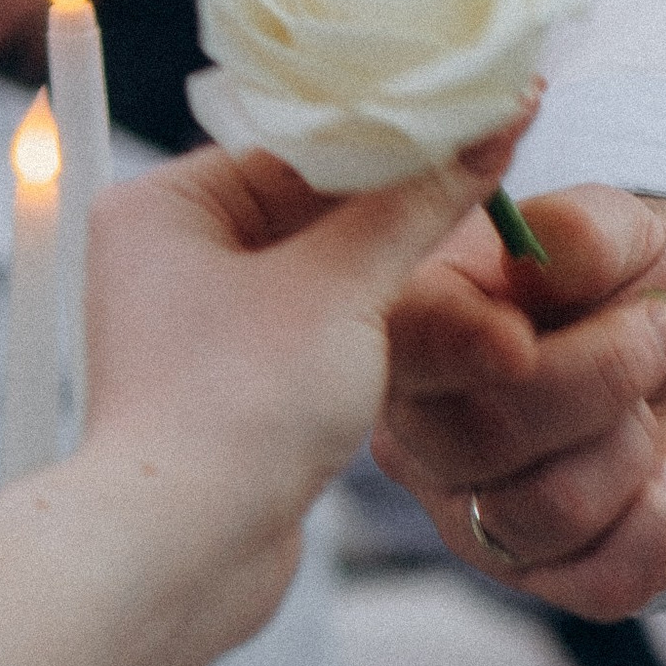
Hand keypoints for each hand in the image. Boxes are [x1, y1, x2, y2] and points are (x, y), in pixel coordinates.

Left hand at [83, 128, 523, 624]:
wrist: (183, 554)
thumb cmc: (235, 407)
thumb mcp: (342, 288)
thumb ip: (417, 202)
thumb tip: (493, 120)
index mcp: (167, 205)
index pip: (299, 141)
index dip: (394, 130)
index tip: (478, 111)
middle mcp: (174, 256)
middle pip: (317, 203)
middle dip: (407, 205)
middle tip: (498, 172)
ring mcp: (207, 327)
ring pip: (330, 274)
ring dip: (405, 275)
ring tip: (488, 256)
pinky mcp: (240, 389)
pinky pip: (326, 334)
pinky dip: (383, 330)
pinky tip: (447, 330)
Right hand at [374, 186, 665, 616]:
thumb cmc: (620, 291)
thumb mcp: (618, 234)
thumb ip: (585, 231)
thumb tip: (555, 241)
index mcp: (416, 332)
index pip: (407, 348)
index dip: (463, 346)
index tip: (527, 335)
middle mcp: (422, 436)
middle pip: (485, 437)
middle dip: (604, 378)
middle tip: (662, 329)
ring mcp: (474, 520)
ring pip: (548, 511)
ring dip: (634, 449)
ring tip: (649, 411)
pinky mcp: (545, 580)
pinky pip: (601, 579)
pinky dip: (660, 523)